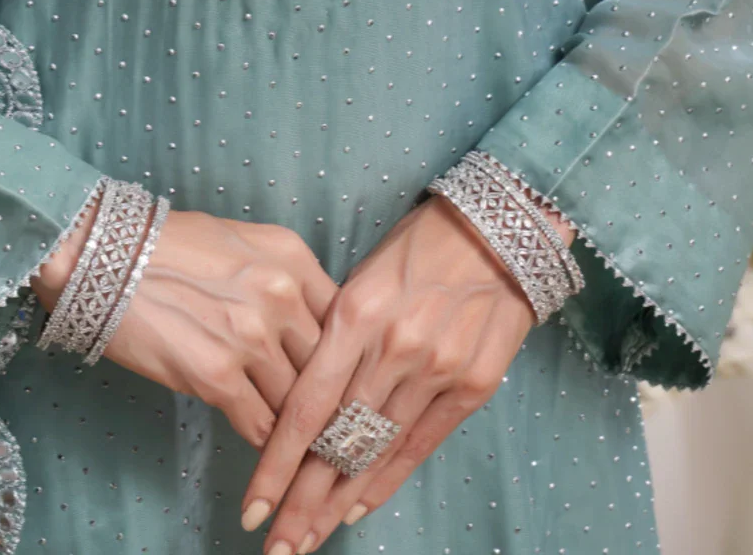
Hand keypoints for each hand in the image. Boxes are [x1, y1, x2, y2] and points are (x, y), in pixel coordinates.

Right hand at [34, 205, 338, 448]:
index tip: (346, 380)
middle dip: (330, 399)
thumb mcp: (242, 241)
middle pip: (329, 366)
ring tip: (303, 446)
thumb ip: (284, 276)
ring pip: (299, 403)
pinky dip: (268, 445)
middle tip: (333, 424)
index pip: (344, 321)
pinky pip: (262, 426)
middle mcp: (280, 295)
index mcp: (292, 258)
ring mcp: (251, 338)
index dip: (347, 357)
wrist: (104, 257)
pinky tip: (267, 450)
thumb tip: (310, 319)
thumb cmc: (168, 245)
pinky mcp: (217, 377)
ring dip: (300, 428)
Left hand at [239, 194, 573, 551]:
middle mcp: (395, 348)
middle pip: (339, 442)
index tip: (253, 504)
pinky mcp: (473, 385)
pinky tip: (356, 509)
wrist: (499, 229)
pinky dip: (386, 480)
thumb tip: (302, 392)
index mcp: (357, 313)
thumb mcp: (363, 275)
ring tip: (306, 539)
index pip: (308, 406)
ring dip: (337, 503)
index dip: (278, 462)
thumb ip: (335, 332)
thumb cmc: (418, 245)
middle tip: (276, 546)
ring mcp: (437, 370)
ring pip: (376, 451)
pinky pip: (420, 445)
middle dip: (302, 500)